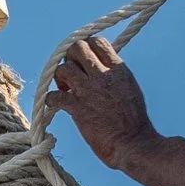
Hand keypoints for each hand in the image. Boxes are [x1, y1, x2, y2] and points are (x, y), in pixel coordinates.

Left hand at [43, 36, 155, 167]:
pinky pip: (53, 96)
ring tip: (65, 90)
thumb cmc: (133, 122)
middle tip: (71, 74)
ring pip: (62, 68)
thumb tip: (101, 68)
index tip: (84, 62)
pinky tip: (56, 105)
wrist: (133, 144)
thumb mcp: (129, 88)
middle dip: (69, 58)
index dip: (86, 48)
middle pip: (76, 48)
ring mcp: (89, 90)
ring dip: (59, 78)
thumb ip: (114, 75)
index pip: (97, 41)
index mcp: (118, 69)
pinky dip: (50, 100)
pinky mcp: (77, 108)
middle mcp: (103, 75)